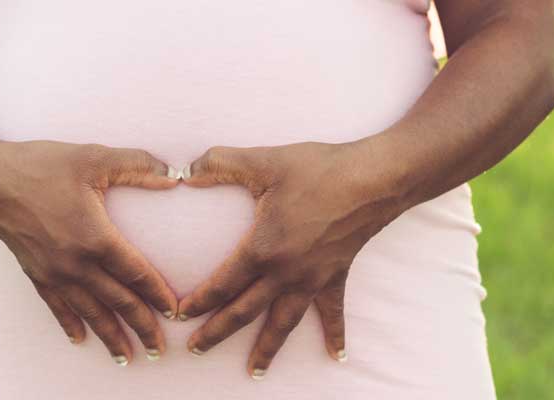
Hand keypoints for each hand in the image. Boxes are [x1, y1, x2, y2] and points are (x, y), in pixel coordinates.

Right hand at [0, 139, 181, 364]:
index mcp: (96, 238)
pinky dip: (71, 324)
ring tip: (127, 357)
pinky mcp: (35, 273)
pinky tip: (80, 339)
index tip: (175, 313)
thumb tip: (174, 175)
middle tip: (159, 350)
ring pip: (90, 313)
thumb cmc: (41, 166)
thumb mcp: (93, 158)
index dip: (158, 295)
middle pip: (118, 303)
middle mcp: (76, 264)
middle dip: (142, 328)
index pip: (137, 274)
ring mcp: (54, 273)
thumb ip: (137, 165)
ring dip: (110, 336)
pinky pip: (57, 307)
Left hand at [175, 142, 408, 378]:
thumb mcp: (264, 162)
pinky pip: (332, 312)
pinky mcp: (335, 276)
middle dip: (216, 334)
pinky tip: (338, 357)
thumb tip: (182, 169)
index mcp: (262, 249)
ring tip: (254, 374)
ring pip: (283, 323)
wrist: (375, 179)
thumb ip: (219, 164)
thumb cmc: (318, 170)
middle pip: (244, 312)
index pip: (222, 284)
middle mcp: (285, 273)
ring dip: (267, 350)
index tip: (178, 314)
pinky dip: (335, 334)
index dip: (198, 301)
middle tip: (194, 351)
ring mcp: (312, 279)